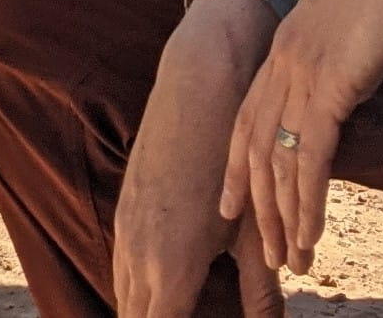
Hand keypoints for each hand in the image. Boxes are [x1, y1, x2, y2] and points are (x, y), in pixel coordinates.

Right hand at [113, 0, 280, 317]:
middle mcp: (139, 257)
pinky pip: (122, 269)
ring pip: (124, 299)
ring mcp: (126, 232)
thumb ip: (260, 289)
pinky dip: (138, 289)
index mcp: (172, 268)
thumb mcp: (255, 227)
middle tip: (191, 316)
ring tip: (179, 308)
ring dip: (146, 310)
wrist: (199, 87)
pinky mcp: (124, 211)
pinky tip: (163, 286)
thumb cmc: (235, 156)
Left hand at [221, 0, 382, 276]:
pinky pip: (308, 158)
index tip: (233, 206)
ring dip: (283, 218)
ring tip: (293, 260)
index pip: (248, 117)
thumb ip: (344, 56)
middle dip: (259, 208)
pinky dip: (307, 202)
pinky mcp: (328, 84)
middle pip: (254, 148)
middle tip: (268, 255)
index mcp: (286, 42)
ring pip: (277, 162)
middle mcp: (283, 59)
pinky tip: (312, 233)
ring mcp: (301, 71)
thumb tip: (352, 81)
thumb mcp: (358, 23)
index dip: (237, 166)